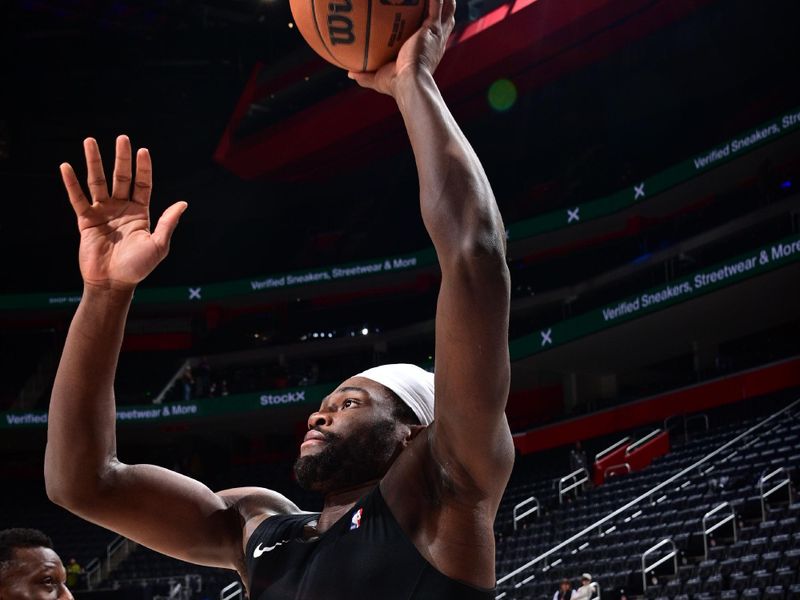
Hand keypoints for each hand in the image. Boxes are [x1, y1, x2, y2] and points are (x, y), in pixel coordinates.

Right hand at [60, 136, 186, 290]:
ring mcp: (103, 213)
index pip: (142, 184)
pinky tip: (66, 167)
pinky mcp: (86, 220)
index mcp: (141, 213)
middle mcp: (121, 209)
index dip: (142, 168)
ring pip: (98, 182)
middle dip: (121, 158)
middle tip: (122, 138)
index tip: (142, 150)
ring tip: (90, 141)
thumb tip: (183, 203)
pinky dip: (71, 184)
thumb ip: (168, 223)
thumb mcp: (158, 245)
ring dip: (94, 162)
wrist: (113, 283)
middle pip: (121, 177)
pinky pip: (78, 199)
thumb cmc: (138, 267)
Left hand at [348, 0, 455, 95]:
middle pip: (447, 17)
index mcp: (428, 50)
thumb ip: (365, 75)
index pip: (433, 32)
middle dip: (444, 5)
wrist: (410, 84)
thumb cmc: (396, 85)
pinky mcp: (432, 28)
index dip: (432, 22)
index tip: (424, 14)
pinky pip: (436, 4)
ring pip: (447, 8)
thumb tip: (350, 73)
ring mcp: (436, 33)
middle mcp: (436, 41)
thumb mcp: (378, 79)